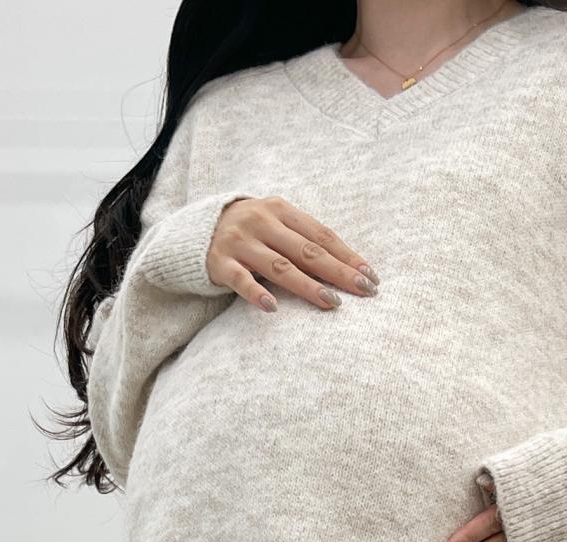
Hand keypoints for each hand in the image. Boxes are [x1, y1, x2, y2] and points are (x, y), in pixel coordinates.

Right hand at [206, 197, 379, 311]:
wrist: (196, 229)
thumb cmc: (249, 231)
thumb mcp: (275, 224)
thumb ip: (302, 238)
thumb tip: (346, 265)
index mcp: (280, 210)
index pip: (321, 235)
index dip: (347, 255)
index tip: (370, 275)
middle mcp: (262, 222)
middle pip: (307, 251)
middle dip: (338, 271)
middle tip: (363, 290)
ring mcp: (241, 242)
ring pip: (280, 267)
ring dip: (308, 286)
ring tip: (332, 302)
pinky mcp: (220, 263)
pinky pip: (241, 281)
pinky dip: (256, 293)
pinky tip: (272, 307)